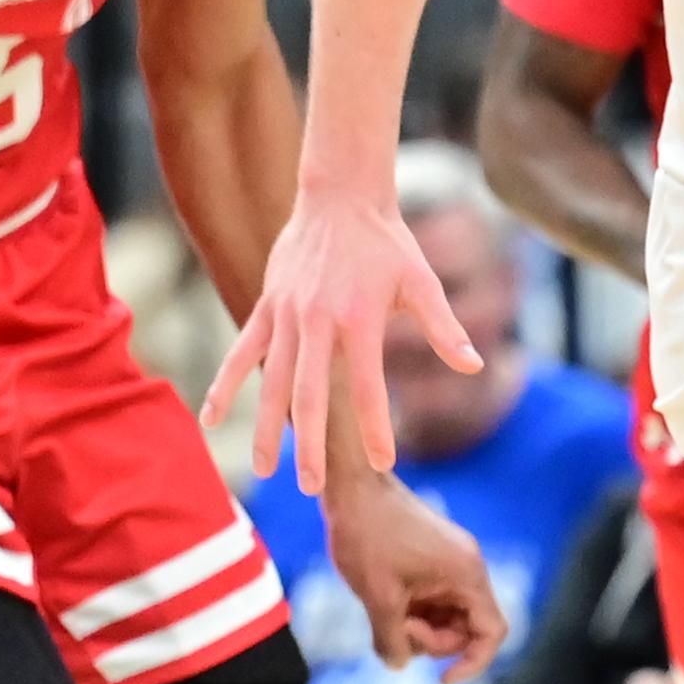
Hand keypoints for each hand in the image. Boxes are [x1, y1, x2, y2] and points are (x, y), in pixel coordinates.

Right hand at [203, 187, 480, 484]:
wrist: (341, 196)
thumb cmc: (387, 243)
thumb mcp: (421, 282)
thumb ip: (445, 329)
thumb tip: (474, 366)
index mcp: (358, 319)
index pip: (367, 386)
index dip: (375, 426)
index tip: (384, 462)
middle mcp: (317, 320)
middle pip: (309, 394)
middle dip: (311, 444)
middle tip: (312, 487)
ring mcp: (286, 315)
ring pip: (271, 381)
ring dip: (266, 427)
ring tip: (266, 470)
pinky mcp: (267, 307)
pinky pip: (241, 352)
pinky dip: (224, 384)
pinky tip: (209, 418)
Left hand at [325, 474, 505, 677]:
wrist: (352, 486)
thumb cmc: (366, 535)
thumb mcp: (377, 597)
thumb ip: (391, 638)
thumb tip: (398, 665)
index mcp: (466, 575)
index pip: (491, 632)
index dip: (473, 663)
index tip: (442, 681)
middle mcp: (467, 568)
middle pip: (467, 628)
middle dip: (433, 640)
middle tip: (396, 627)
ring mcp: (452, 562)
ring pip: (448, 615)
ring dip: (420, 625)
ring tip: (385, 612)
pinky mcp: (434, 559)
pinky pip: (434, 598)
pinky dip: (414, 609)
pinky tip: (385, 600)